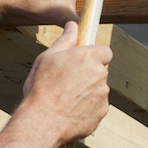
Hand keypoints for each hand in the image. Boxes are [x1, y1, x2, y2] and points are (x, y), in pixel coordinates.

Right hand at [19, 21, 109, 147]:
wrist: (41, 122)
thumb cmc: (41, 88)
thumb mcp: (47, 58)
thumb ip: (65, 40)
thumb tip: (73, 25)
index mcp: (89, 57)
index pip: (105, 51)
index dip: (94, 56)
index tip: (82, 61)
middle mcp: (101, 75)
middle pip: (100, 71)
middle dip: (88, 75)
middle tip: (67, 82)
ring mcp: (103, 95)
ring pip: (98, 89)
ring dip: (87, 92)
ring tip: (65, 99)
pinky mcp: (101, 113)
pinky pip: (97, 107)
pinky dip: (87, 108)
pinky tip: (70, 111)